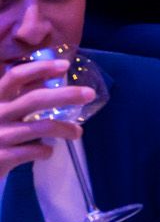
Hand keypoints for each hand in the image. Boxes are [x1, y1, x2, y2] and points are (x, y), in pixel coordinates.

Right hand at [0, 58, 88, 176]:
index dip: (40, 69)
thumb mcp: (3, 109)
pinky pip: (36, 150)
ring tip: (77, 132)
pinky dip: (47, 151)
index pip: (15, 76)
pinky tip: (47, 151)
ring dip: (66, 129)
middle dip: (66, 95)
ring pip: (42, 127)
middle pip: (34, 99)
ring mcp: (0, 135)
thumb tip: (54, 73)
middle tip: (90, 93)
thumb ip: (22, 95)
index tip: (65, 65)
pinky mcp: (3, 156)